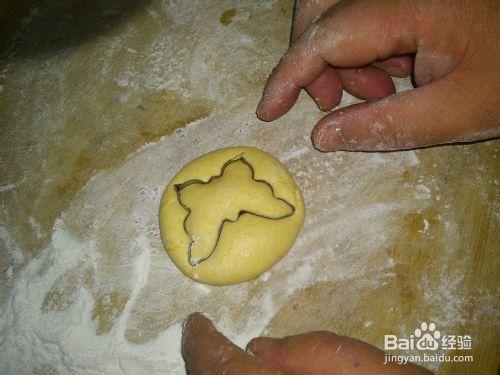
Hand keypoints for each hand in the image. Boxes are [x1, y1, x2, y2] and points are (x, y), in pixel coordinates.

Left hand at [182, 312, 431, 373]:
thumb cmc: (356, 374)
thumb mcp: (320, 351)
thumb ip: (281, 349)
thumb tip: (254, 347)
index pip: (213, 360)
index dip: (199, 339)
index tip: (194, 320)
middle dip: (200, 355)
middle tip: (195, 332)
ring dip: (209, 368)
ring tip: (207, 347)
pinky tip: (237, 367)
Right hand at [256, 0, 499, 150]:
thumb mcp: (457, 112)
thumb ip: (386, 126)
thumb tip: (322, 137)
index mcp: (410, 5)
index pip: (326, 35)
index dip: (291, 73)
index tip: (268, 110)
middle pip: (322, 11)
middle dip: (313, 62)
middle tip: (333, 104)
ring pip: (339, 15)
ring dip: (340, 59)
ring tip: (378, 94)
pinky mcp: (409, 1)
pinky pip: (364, 19)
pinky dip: (363, 51)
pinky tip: (392, 75)